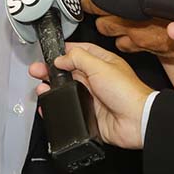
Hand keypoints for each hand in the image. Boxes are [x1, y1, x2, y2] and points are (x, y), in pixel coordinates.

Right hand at [29, 42, 152, 149]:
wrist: (137, 122)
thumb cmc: (127, 92)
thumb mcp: (100, 66)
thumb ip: (78, 58)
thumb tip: (61, 58)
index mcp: (102, 63)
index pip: (80, 52)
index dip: (64, 51)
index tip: (49, 52)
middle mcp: (97, 80)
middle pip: (69, 72)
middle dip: (51, 70)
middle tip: (37, 70)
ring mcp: (92, 98)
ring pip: (66, 91)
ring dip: (51, 89)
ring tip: (40, 87)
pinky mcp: (89, 116)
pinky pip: (68, 110)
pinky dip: (56, 108)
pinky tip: (47, 106)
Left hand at [78, 0, 173, 58]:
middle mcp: (131, 18)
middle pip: (97, 10)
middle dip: (92, 4)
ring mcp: (135, 35)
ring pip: (106, 29)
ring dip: (105, 22)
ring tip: (107, 14)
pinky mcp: (143, 48)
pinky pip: (123, 44)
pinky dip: (122, 39)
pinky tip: (126, 32)